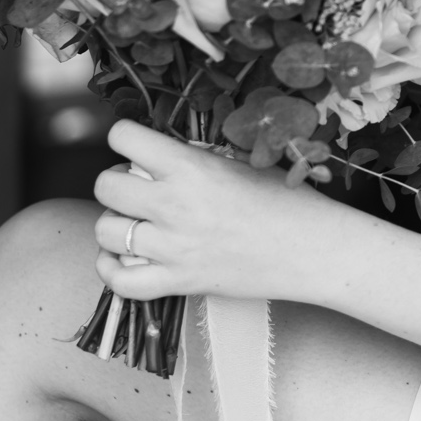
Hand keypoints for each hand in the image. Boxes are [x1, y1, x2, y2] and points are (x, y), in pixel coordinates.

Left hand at [89, 120, 343, 301]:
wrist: (314, 248)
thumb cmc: (288, 201)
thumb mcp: (242, 162)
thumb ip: (196, 158)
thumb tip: (158, 157)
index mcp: (192, 167)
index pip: (124, 138)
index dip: (125, 138)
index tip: (137, 146)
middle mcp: (175, 205)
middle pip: (106, 186)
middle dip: (117, 181)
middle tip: (139, 186)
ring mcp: (173, 248)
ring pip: (106, 232)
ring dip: (115, 224)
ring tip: (136, 222)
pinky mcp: (179, 282)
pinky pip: (120, 281)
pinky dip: (112, 269)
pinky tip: (124, 257)